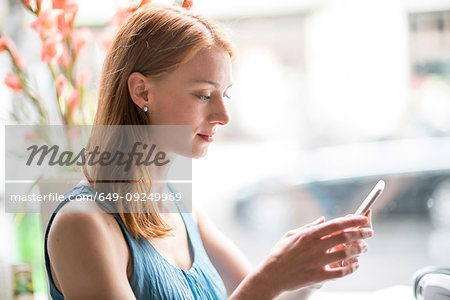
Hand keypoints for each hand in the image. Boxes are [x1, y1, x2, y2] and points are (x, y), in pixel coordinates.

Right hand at [255, 214, 372, 297]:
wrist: (271, 275)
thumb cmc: (280, 253)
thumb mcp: (291, 235)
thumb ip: (309, 226)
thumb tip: (324, 219)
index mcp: (308, 234)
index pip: (335, 224)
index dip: (352, 221)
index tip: (363, 219)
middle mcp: (313, 246)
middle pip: (343, 237)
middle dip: (360, 233)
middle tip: (369, 232)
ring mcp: (316, 262)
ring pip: (345, 253)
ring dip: (358, 250)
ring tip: (364, 247)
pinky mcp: (317, 276)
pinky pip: (340, 272)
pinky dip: (351, 268)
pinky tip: (355, 265)